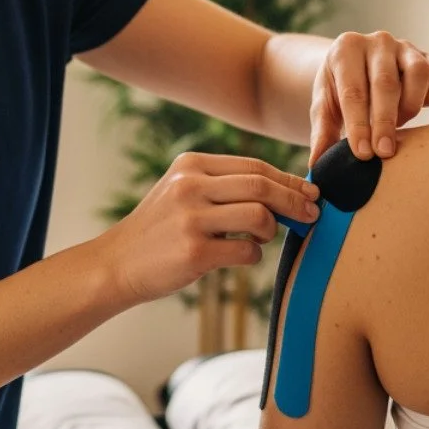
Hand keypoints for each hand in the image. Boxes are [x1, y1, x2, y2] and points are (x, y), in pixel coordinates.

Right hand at [97, 153, 320, 305]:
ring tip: (261, 238)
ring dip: (272, 230)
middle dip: (295, 201)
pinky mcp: (194, 252)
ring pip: (259, 216)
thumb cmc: (160, 230)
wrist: (116, 263)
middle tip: (312, 214)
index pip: (255, 166)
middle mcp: (190, 186)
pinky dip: (253, 255)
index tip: (310, 192)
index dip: (289, 180)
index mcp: (191, 165)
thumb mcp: (183, 191)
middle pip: (262, 186)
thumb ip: (225, 185)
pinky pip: (246, 252)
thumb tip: (287, 190)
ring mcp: (191, 218)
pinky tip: (240, 256)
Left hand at [309, 31, 428, 165]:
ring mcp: (405, 46)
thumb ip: (322, 134)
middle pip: (385, 83)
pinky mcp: (428, 56)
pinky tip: (416, 109)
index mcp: (345, 49)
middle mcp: (377, 42)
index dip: (358, 124)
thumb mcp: (324, 107)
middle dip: (385, 122)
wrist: (358, 67)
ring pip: (418, 73)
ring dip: (410, 106)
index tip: (362, 153)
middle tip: (383, 152)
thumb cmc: (340, 89)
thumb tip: (317, 167)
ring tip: (399, 125)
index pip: (353, 90)